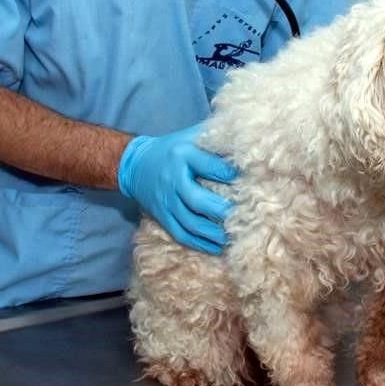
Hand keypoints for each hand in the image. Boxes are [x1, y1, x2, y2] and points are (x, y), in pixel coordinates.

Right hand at [118, 123, 236, 253]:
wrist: (134, 164)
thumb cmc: (172, 148)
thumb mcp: (190, 137)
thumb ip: (214, 139)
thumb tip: (246, 143)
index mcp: (182, 155)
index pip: (209, 166)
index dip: (229, 175)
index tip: (250, 181)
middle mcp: (173, 180)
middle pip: (198, 200)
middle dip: (222, 211)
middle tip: (243, 217)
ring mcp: (166, 201)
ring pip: (190, 223)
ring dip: (213, 234)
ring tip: (235, 238)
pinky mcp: (162, 217)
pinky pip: (181, 234)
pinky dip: (200, 244)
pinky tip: (218, 248)